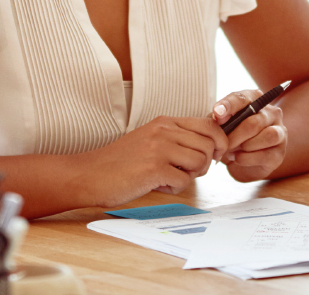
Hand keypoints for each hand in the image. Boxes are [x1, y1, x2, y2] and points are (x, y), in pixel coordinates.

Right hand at [84, 115, 226, 205]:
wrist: (89, 175)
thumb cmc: (120, 163)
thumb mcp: (150, 140)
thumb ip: (177, 139)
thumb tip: (211, 148)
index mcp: (165, 122)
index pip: (209, 125)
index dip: (219, 142)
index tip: (214, 156)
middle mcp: (164, 131)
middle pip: (209, 145)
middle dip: (204, 164)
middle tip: (185, 171)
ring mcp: (159, 148)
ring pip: (200, 162)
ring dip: (189, 176)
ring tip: (168, 178)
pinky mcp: (154, 169)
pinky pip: (184, 180)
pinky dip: (174, 187)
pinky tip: (157, 185)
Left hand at [212, 89, 287, 181]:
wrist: (240, 159)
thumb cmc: (231, 136)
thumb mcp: (222, 124)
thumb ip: (219, 117)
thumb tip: (218, 114)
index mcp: (255, 100)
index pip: (243, 98)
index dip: (229, 105)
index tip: (217, 114)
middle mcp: (272, 113)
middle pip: (254, 122)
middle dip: (234, 136)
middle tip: (222, 144)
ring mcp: (279, 132)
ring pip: (268, 136)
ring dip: (245, 146)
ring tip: (232, 151)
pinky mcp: (279, 153)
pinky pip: (265, 155)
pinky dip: (247, 158)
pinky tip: (237, 158)